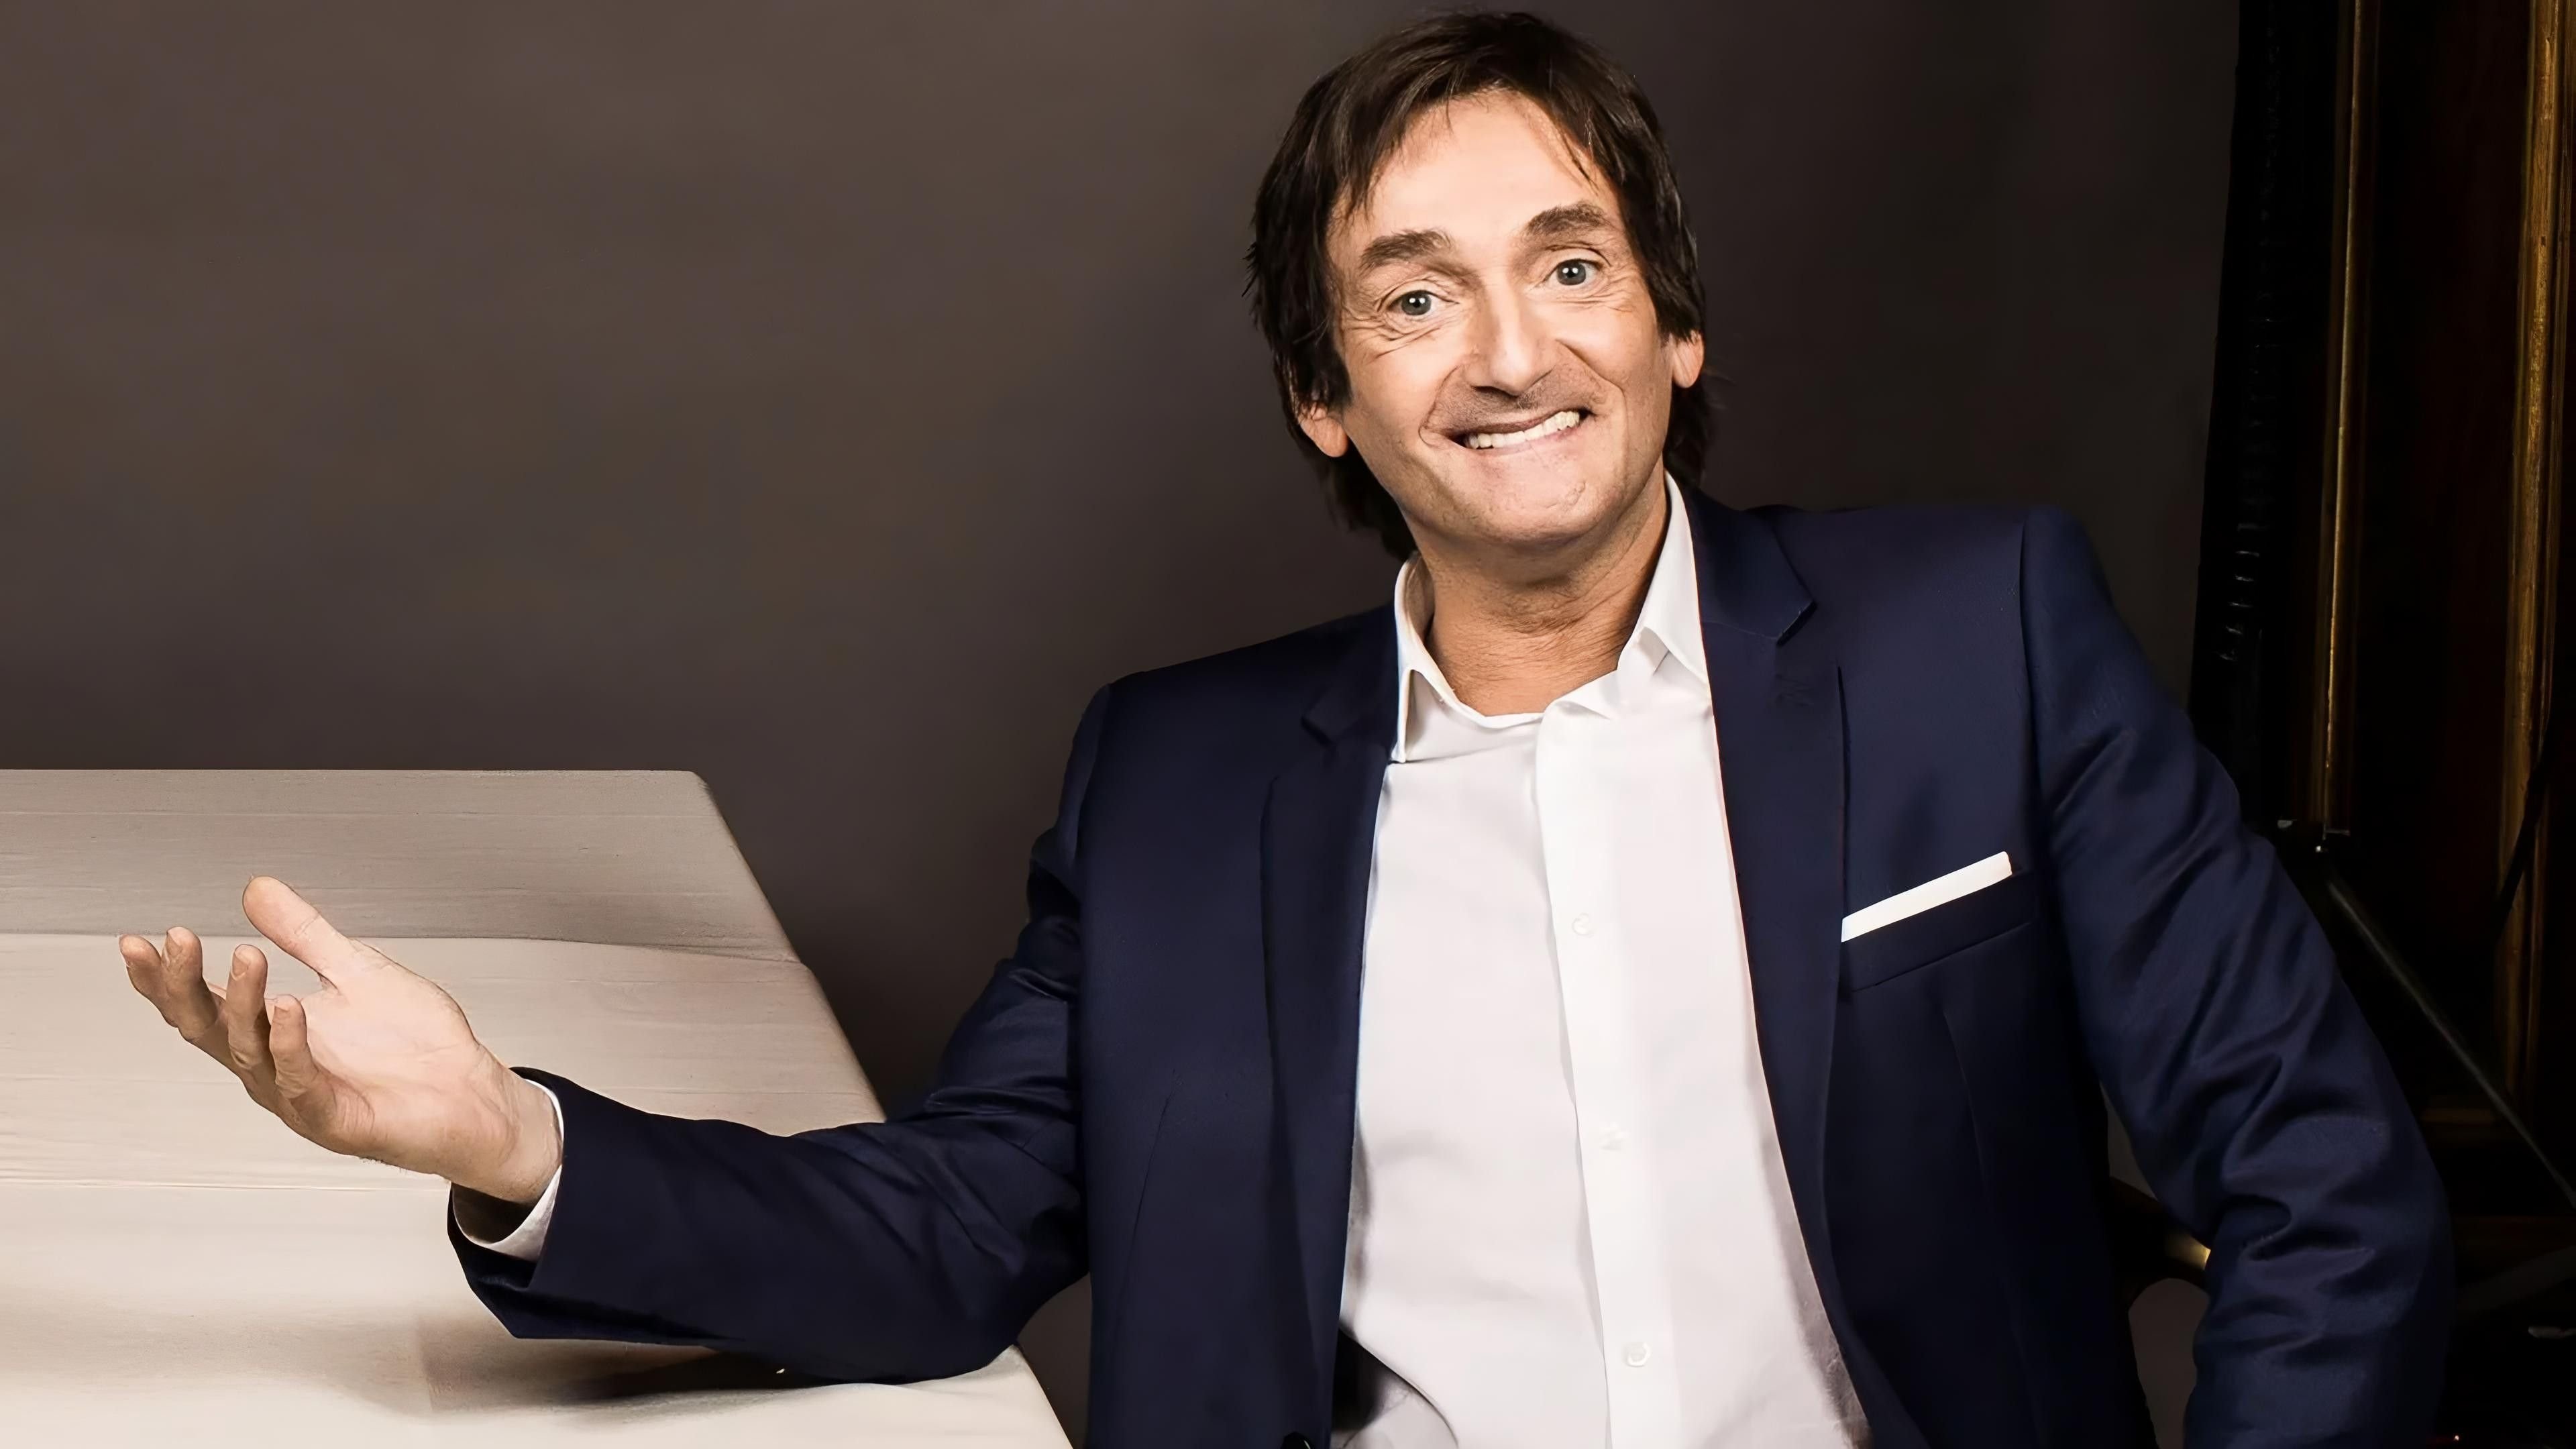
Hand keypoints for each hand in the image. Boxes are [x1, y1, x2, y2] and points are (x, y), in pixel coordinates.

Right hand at [119, 875, 561, 1202]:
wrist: (471, 1093)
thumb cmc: (416, 1047)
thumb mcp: (355, 970)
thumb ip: (305, 934)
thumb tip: (258, 890)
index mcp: (269, 1032)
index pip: (201, 1003)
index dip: (165, 976)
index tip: (140, 941)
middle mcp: (273, 1066)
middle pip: (206, 1028)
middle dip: (183, 985)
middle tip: (175, 941)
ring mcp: (298, 1096)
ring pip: (249, 1050)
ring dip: (243, 1001)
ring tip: (247, 957)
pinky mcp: (332, 1118)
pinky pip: (299, 1082)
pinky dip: (290, 1044)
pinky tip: (288, 1008)